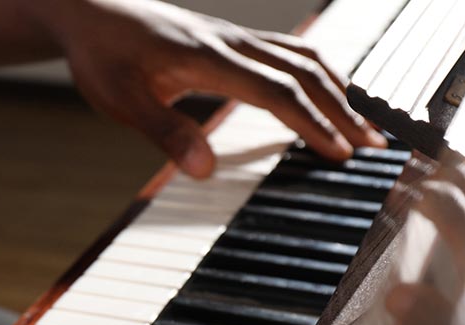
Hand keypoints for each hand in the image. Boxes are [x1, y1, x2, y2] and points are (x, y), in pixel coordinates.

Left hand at [31, 0, 386, 177]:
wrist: (90, 11)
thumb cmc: (102, 56)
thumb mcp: (120, 100)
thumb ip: (164, 132)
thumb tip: (204, 170)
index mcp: (208, 59)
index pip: (277, 93)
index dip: (313, 124)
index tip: (340, 154)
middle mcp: (230, 42)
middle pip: (303, 73)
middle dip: (342, 110)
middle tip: (374, 146)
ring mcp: (233, 35)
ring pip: (302, 55)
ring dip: (337, 88)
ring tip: (363, 122)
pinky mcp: (229, 36)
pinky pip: (287, 49)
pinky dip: (317, 70)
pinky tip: (326, 89)